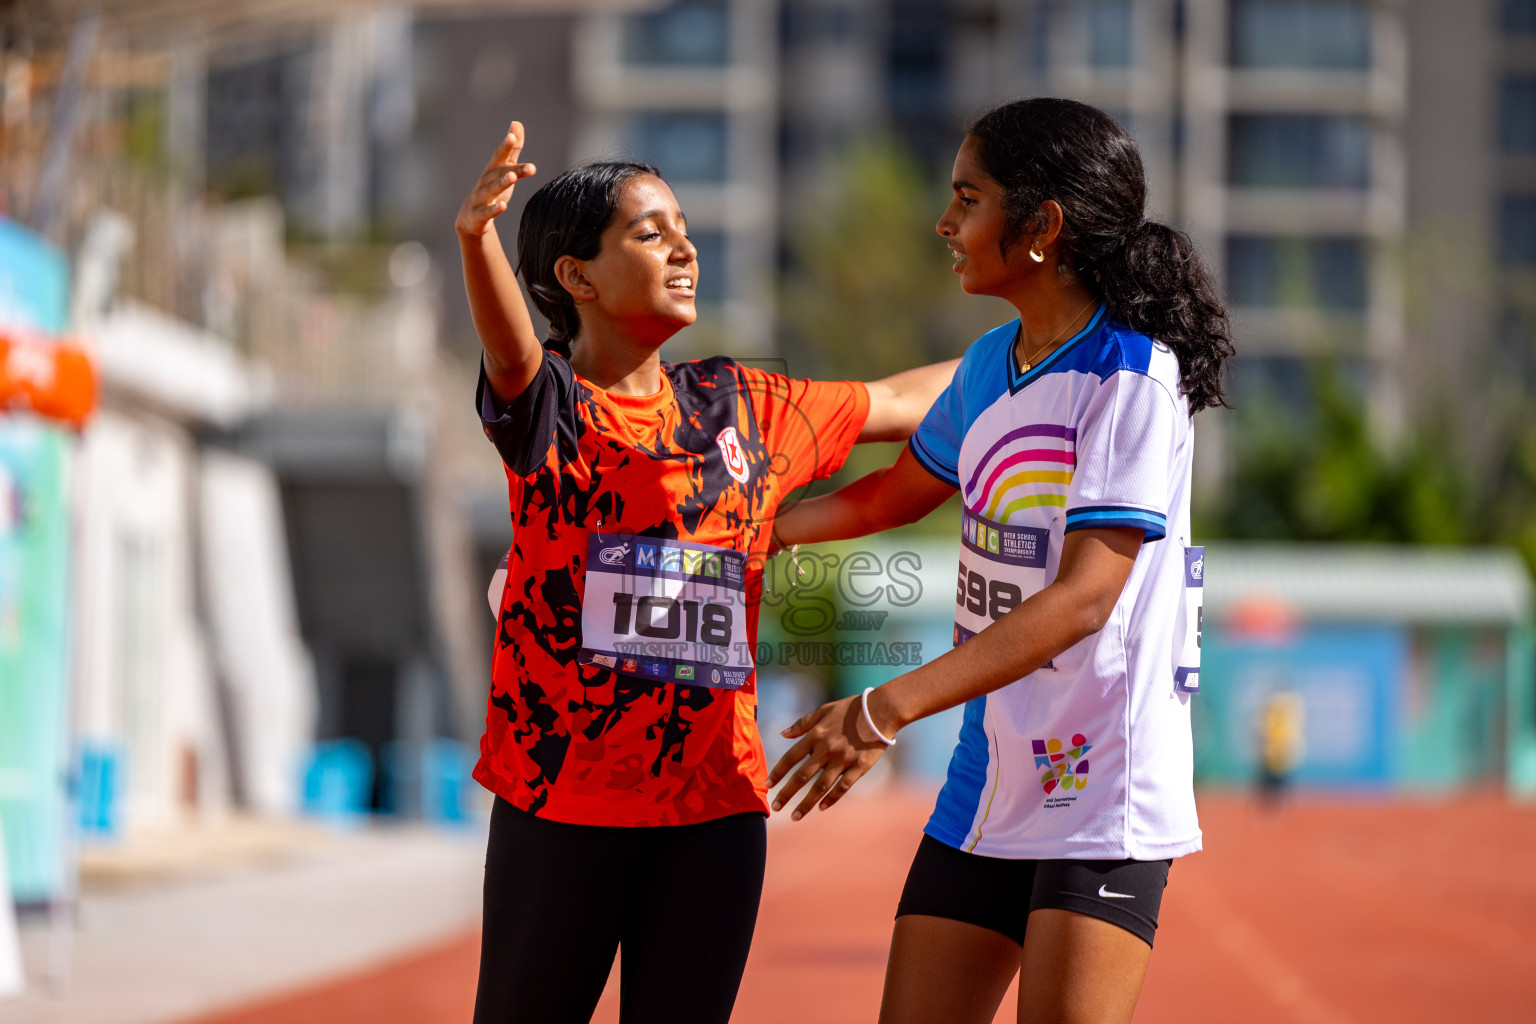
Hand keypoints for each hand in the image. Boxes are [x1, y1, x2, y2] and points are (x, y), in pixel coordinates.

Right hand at [456, 121, 537, 238]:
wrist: (471, 218)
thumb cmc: (491, 189)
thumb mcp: (503, 169)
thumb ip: (512, 149)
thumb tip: (517, 124)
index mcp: (492, 170)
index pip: (499, 156)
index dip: (506, 146)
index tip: (513, 135)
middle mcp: (485, 181)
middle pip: (499, 173)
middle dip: (514, 168)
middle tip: (530, 166)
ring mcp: (480, 198)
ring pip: (491, 189)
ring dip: (501, 183)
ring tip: (512, 178)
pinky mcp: (478, 215)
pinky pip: (486, 212)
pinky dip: (494, 209)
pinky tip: (503, 206)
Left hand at [767, 693, 891, 819]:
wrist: (882, 710)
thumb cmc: (852, 708)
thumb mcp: (824, 710)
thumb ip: (802, 723)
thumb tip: (782, 734)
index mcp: (816, 735)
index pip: (791, 757)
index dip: (778, 772)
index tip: (768, 785)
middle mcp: (826, 749)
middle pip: (802, 776)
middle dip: (786, 794)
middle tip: (774, 807)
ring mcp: (843, 760)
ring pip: (820, 787)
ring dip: (805, 803)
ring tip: (794, 817)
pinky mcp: (859, 767)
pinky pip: (842, 787)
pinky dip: (831, 799)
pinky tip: (821, 808)